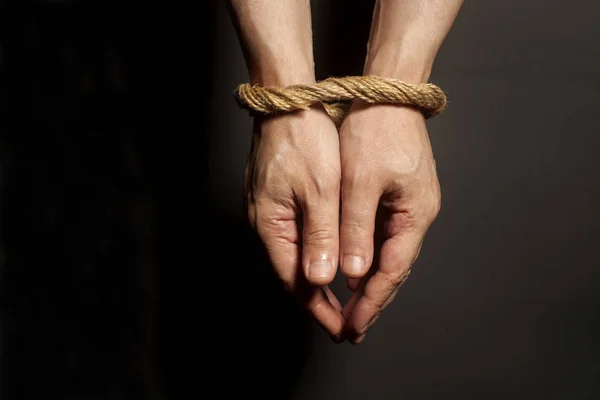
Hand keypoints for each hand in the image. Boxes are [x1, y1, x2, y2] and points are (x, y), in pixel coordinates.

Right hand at [245, 107, 344, 341]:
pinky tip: (329, 260)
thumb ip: (320, 236)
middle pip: (292, 276)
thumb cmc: (302, 140)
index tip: (343, 329)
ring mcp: (267, 213)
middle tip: (345, 323)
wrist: (286, 101)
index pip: (296, 282)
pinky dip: (314, 257)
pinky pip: (293, 240)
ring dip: (317, 282)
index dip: (320, 309)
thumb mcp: (319, 189)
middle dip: (319, 302)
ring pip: (293, 259)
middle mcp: (264, 225)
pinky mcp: (274, 201)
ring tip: (342, 300)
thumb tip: (319, 279)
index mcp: (272, 226)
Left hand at [338, 101, 440, 343]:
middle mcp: (417, 215)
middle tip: (352, 329)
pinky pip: (383, 236)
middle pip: (394, 268)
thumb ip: (356, 230)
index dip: (372, 302)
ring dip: (369, 282)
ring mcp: (409, 206)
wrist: (386, 94)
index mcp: (414, 214)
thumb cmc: (374, 133)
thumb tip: (352, 275)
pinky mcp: (398, 196)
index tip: (354, 326)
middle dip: (372, 300)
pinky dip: (368, 257)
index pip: (392, 271)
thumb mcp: (359, 184)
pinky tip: (354, 271)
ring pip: (388, 255)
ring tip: (351, 310)